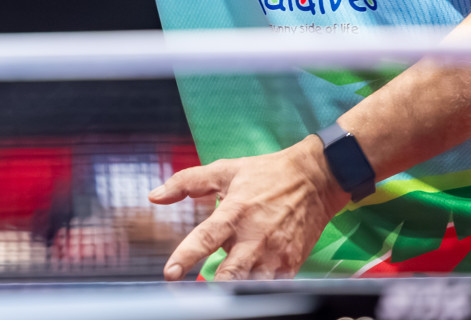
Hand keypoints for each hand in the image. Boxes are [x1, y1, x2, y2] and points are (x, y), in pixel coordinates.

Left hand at [149, 137, 349, 280]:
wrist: (315, 179)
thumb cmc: (267, 174)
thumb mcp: (225, 170)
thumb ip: (186, 182)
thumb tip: (154, 196)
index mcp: (236, 211)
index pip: (206, 238)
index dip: (186, 257)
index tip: (170, 274)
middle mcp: (255, 236)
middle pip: (231, 273)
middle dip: (213, 290)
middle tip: (192, 298)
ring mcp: (275, 253)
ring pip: (252, 285)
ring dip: (234, 292)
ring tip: (218, 300)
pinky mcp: (291, 264)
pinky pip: (272, 287)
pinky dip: (257, 291)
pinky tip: (245, 292)